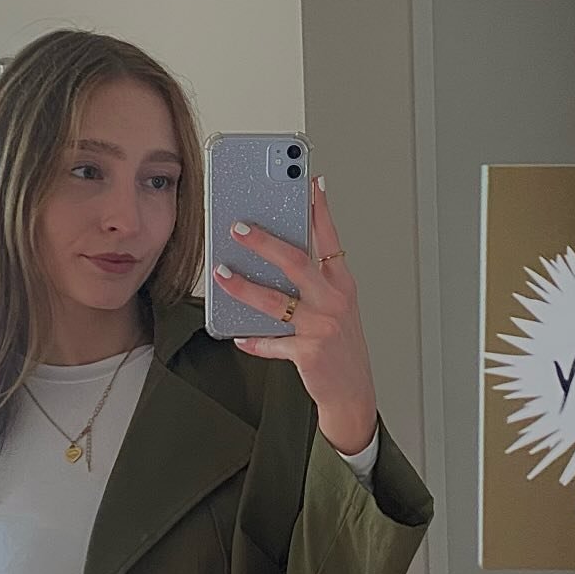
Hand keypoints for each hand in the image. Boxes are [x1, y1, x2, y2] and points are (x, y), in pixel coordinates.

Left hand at [213, 175, 377, 455]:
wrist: (352, 390)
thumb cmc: (339, 345)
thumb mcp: (334, 307)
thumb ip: (312, 282)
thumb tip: (273, 258)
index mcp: (342, 285)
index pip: (330, 239)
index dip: (320, 210)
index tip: (310, 183)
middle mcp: (334, 302)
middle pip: (296, 263)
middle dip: (264, 242)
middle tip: (238, 227)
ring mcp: (322, 327)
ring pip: (276, 301)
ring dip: (244, 287)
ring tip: (222, 274)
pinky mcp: (309, 353)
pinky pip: (272, 342)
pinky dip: (253, 340)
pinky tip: (238, 335)